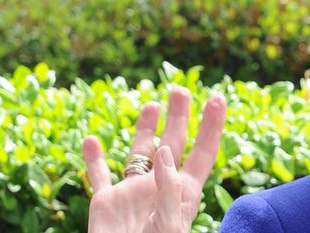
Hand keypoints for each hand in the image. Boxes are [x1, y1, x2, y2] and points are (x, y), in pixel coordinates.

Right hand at [82, 87, 226, 232]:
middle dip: (179, 117)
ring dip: (144, 129)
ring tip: (153, 104)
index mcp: (184, 193)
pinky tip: (91, 139)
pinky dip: (93, 158)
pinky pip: (99, 175)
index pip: (203, 153)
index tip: (218, 99)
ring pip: (139, 152)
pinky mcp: (105, 201)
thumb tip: (166, 151)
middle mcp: (160, 186)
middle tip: (182, 90)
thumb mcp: (170, 223)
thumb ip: (169, 188)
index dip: (212, 127)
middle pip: (174, 143)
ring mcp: (133, 192)